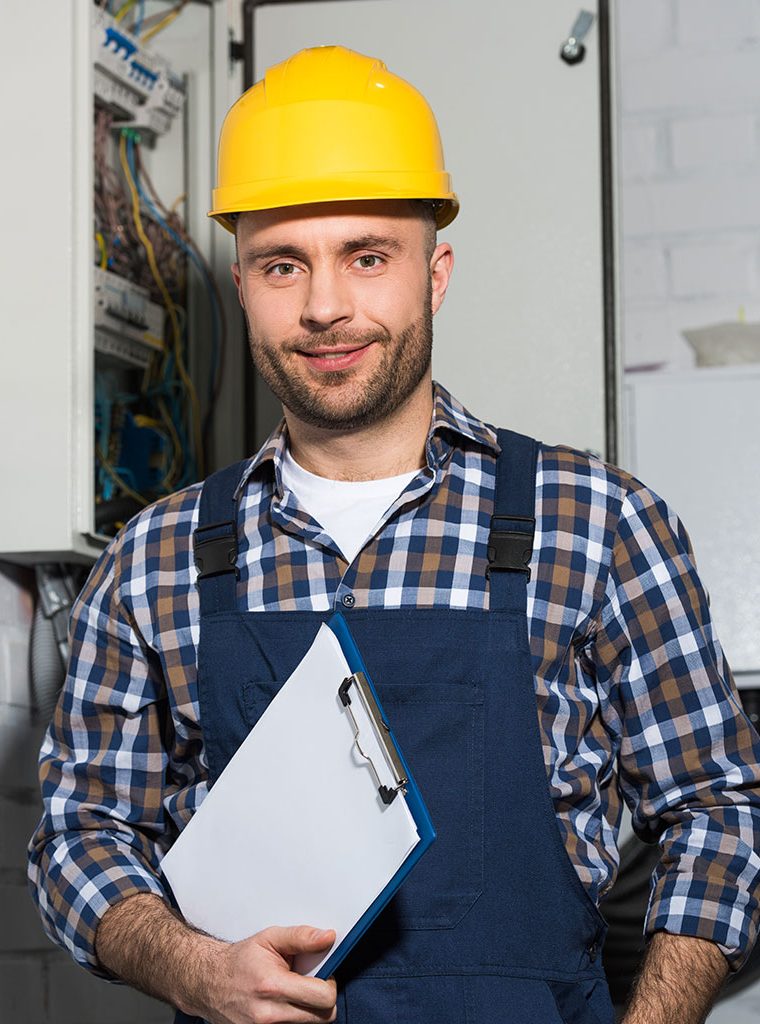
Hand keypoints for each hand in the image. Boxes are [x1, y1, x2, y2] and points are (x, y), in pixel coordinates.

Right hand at [203, 925, 337, 1023]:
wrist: (209, 982)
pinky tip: (285, 1005)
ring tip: (294, 994)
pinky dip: (294, 1019)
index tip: (322, 975)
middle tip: (311, 985)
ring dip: (308, 1011)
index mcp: (273, 986)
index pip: (323, 997)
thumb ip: (302, 937)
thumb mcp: (270, 938)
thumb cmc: (241, 960)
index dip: (329, 984)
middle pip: (322, 1018)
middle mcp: (269, 1015)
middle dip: (323, 1000)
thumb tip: (328, 938)